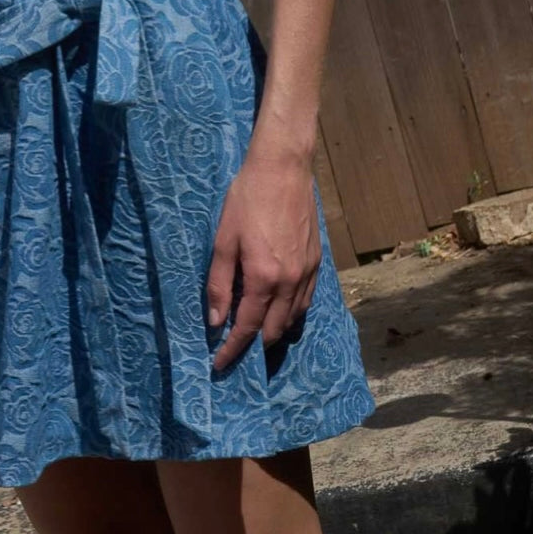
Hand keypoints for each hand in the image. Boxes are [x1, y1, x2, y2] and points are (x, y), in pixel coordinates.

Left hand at [206, 139, 320, 373]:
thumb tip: (216, 321)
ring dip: (274, 332)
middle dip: (254, 346)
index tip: (219, 366)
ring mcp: (307, 272)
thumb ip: (219, 283)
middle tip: (235, 350)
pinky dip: (291, 314)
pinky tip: (279, 310)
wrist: (283, 167)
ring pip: (292, 319)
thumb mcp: (223, 239)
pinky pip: (305, 301)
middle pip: (273, 330)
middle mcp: (291, 282)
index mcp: (264, 277)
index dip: (233, 349)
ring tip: (255, 335)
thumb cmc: (247, 198)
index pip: (248, 327)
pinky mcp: (317, 261)